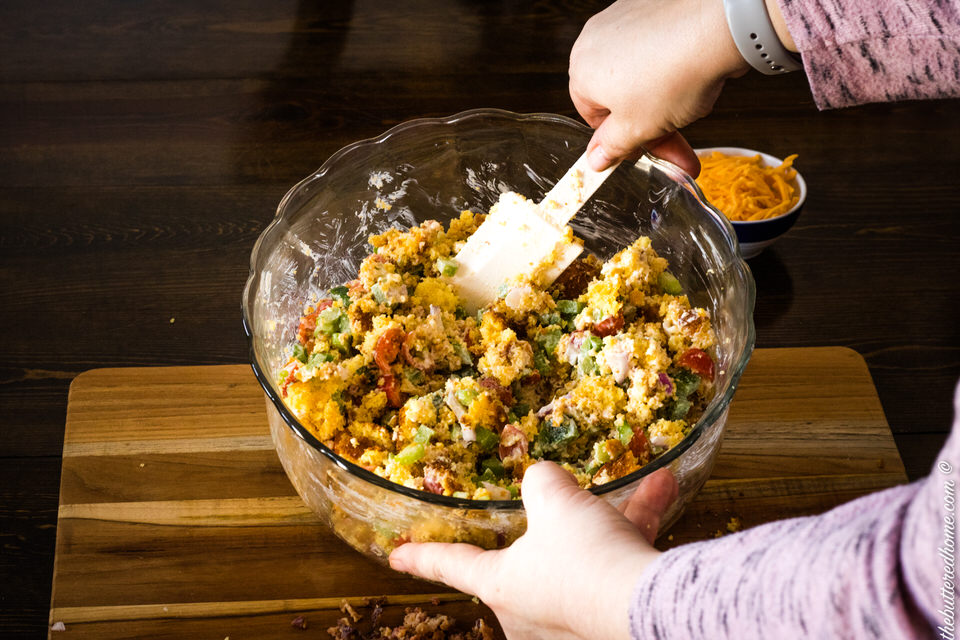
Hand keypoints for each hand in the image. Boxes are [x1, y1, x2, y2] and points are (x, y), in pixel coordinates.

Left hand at [389, 462, 679, 639]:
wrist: (649, 608)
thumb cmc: (583, 556)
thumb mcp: (557, 502)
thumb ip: (542, 483)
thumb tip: (543, 479)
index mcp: (501, 585)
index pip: (451, 565)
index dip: (421, 556)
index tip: (394, 556)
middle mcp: (530, 611)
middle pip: (536, 557)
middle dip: (567, 524)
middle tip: (581, 508)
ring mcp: (570, 622)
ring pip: (585, 560)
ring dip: (617, 521)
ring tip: (649, 489)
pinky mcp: (607, 621)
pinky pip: (614, 571)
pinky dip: (635, 537)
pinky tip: (663, 494)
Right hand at [569, 0, 750, 174]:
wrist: (717, 29)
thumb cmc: (674, 76)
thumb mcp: (638, 129)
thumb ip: (611, 147)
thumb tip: (596, 159)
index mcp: (581, 72)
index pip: (593, 117)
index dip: (621, 137)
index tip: (643, 147)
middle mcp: (595, 40)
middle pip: (617, 94)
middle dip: (647, 120)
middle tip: (672, 137)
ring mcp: (623, 19)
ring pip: (638, 71)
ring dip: (661, 95)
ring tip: (687, 104)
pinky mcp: (650, 6)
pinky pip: (656, 45)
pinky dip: (671, 62)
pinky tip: (692, 74)